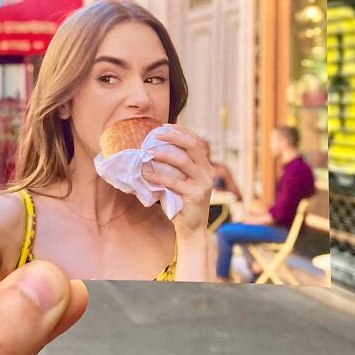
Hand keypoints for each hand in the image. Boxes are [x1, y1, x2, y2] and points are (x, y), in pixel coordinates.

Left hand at [141, 123, 214, 239]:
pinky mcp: (196, 194)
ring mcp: (203, 183)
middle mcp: (208, 171)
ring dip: (162, 154)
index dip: (180, 130)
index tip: (163, 126)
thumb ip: (172, 167)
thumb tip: (150, 149)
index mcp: (205, 166)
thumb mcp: (179, 181)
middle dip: (173, 136)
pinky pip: (174, 181)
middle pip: (192, 144)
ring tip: (147, 153)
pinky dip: (158, 176)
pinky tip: (146, 174)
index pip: (196, 140)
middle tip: (155, 134)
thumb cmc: (181, 203)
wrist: (192, 228)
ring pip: (183, 160)